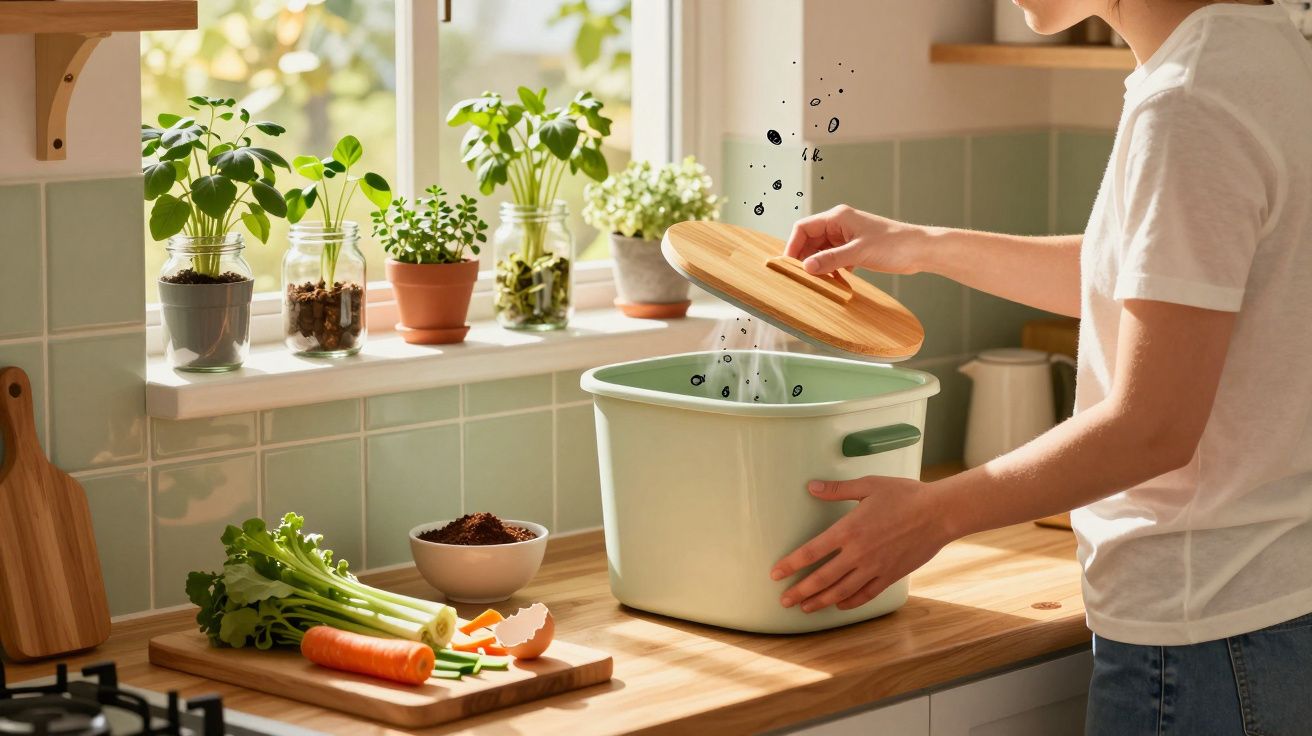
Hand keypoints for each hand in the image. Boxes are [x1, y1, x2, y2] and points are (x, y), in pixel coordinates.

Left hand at [771, 476, 951, 612]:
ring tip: (805, 608)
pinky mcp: (890, 575)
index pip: (811, 552)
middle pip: (821, 578)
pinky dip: (850, 602)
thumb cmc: (905, 495)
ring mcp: (875, 567)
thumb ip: (837, 489)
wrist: (939, 513)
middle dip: (799, 591)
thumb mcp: (869, 485)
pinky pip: (866, 594)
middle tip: (783, 601)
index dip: (790, 565)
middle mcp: (858, 553)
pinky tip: (840, 606)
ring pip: (841, 591)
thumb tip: (812, 487)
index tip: (775, 574)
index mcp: (849, 529)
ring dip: (820, 601)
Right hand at [785, 205, 925, 275]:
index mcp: (837, 217)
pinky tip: (834, 281)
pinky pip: (834, 258)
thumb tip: (806, 267)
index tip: (790, 266)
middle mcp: (839, 224)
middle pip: (810, 240)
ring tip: (818, 282)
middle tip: (802, 278)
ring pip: (821, 251)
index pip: (803, 228)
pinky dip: (830, 268)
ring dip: (818, 265)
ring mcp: (847, 236)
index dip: (793, 246)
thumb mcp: (859, 252)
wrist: (920, 250)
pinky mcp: (855, 248)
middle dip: (804, 258)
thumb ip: (831, 259)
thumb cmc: (894, 244)